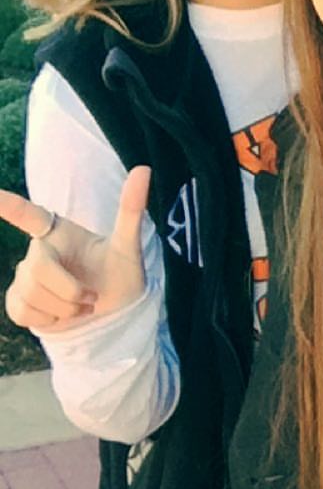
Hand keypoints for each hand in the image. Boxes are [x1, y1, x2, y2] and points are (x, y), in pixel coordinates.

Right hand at [3, 166, 150, 330]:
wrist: (114, 316)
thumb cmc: (121, 276)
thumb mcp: (128, 246)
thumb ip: (131, 209)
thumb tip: (144, 168)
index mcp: (60, 232)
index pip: (29, 215)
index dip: (8, 205)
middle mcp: (40, 250)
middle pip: (37, 268)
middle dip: (68, 290)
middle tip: (92, 297)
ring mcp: (26, 276)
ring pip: (29, 293)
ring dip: (63, 308)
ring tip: (83, 306)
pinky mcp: (19, 301)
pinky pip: (21, 311)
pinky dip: (48, 320)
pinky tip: (63, 317)